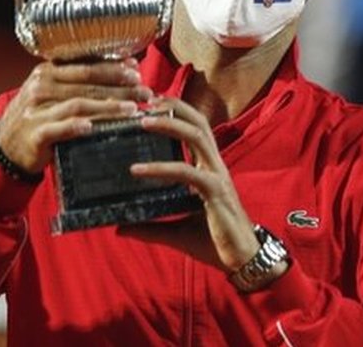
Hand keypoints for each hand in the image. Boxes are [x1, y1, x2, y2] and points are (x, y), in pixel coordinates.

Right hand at [0, 59, 153, 173]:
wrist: (6, 145)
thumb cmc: (38, 115)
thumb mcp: (52, 92)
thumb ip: (80, 82)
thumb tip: (125, 69)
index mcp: (47, 72)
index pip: (85, 65)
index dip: (112, 66)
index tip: (136, 69)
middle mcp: (41, 86)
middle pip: (87, 83)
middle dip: (120, 87)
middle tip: (144, 91)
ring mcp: (37, 110)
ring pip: (78, 104)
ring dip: (108, 106)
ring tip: (131, 109)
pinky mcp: (35, 133)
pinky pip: (58, 128)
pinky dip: (75, 126)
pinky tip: (92, 127)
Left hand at [120, 98, 260, 272]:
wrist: (242, 261)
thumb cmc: (214, 241)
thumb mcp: (174, 231)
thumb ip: (149, 226)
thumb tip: (120, 227)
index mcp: (208, 167)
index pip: (194, 128)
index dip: (175, 111)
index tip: (148, 103)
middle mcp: (214, 165)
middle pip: (198, 121)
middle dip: (173, 105)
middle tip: (143, 100)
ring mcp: (217, 176)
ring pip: (196, 136)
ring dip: (169, 123)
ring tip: (141, 121)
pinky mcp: (215, 192)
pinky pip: (186, 172)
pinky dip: (160, 168)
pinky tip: (136, 170)